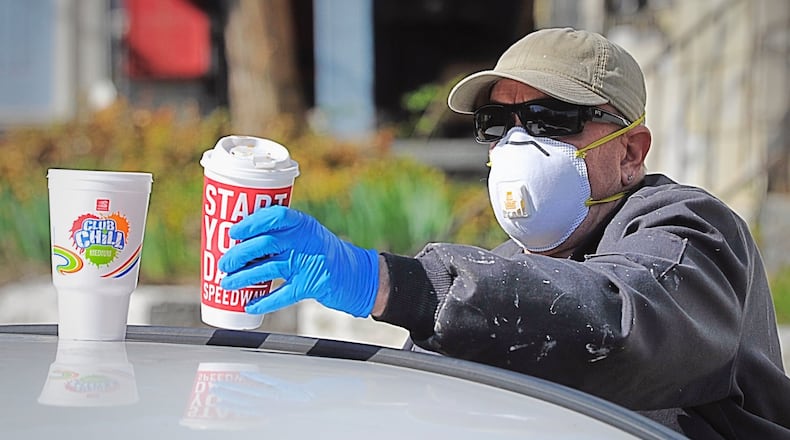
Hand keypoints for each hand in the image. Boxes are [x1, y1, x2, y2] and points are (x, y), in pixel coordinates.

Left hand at [218, 206, 378, 316]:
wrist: (358, 276)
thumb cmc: (325, 255)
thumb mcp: (308, 237)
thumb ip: (282, 237)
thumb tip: (241, 243)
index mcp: (303, 224)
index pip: (276, 215)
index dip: (251, 223)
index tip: (233, 231)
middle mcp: (306, 241)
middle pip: (266, 243)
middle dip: (240, 254)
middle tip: (224, 263)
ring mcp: (309, 264)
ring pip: (269, 269)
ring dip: (244, 277)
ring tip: (228, 283)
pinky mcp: (312, 286)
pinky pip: (283, 294)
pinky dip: (264, 301)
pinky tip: (250, 305)